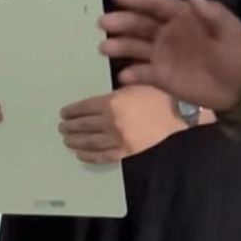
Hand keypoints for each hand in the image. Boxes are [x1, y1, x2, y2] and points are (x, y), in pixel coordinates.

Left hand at [59, 85, 183, 161]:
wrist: (178, 111)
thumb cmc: (157, 92)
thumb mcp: (133, 84)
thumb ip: (114, 92)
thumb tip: (97, 101)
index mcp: (111, 102)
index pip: (83, 108)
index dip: (71, 111)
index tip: (63, 113)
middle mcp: (111, 122)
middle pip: (83, 126)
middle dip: (70, 127)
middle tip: (61, 127)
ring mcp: (118, 139)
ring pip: (90, 143)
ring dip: (76, 141)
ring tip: (67, 140)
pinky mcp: (127, 151)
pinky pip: (103, 156)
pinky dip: (89, 156)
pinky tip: (81, 154)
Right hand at [100, 0, 240, 111]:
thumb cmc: (238, 54)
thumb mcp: (231, 31)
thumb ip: (212, 14)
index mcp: (183, 16)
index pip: (156, 4)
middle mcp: (168, 33)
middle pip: (140, 24)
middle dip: (121, 21)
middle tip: (103, 22)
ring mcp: (163, 55)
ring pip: (136, 47)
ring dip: (120, 45)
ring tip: (104, 47)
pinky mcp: (162, 77)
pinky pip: (142, 74)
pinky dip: (131, 74)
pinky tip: (123, 76)